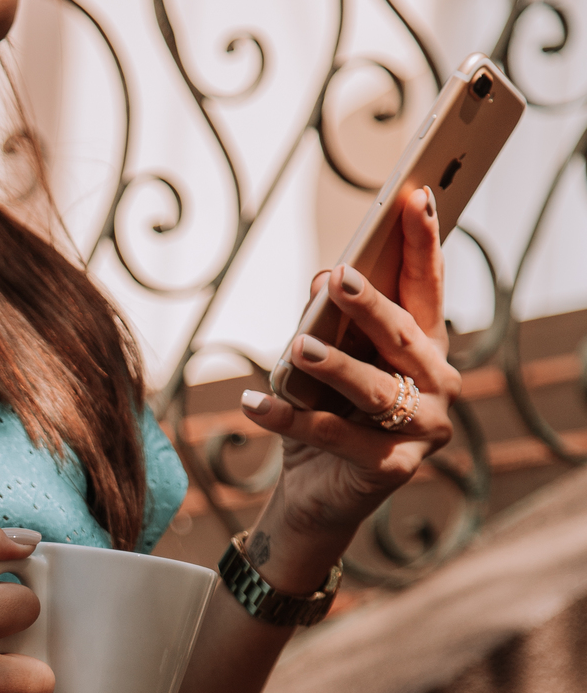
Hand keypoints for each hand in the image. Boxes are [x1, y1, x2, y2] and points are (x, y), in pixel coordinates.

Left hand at [239, 186, 460, 591]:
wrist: (317, 494)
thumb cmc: (327, 415)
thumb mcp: (322, 361)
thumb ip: (326, 322)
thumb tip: (320, 282)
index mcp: (426, 348)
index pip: (428, 289)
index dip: (424, 243)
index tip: (416, 198)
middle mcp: (437, 385)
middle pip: (405, 336)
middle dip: (371, 306)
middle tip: (337, 278)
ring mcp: (422, 430)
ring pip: (377, 390)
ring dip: (336, 365)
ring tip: (298, 346)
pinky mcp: (391, 468)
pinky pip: (335, 436)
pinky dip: (289, 419)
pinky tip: (254, 404)